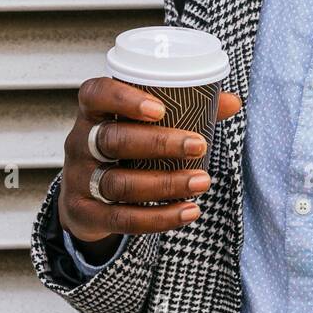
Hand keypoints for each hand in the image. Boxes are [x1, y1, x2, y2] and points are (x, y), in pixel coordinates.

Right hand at [58, 76, 241, 259]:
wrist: (83, 197)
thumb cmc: (125, 149)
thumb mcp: (143, 126)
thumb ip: (186, 110)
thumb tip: (232, 102)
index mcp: (94, 112)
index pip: (96, 94)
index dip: (124, 98)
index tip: (160, 108)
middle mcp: (81, 143)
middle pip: (113, 139)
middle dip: (160, 143)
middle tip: (200, 145)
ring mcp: (79, 179)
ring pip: (120, 182)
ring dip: (166, 183)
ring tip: (202, 182)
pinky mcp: (86, 213)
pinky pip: (122, 218)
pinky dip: (159, 217)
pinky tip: (189, 211)